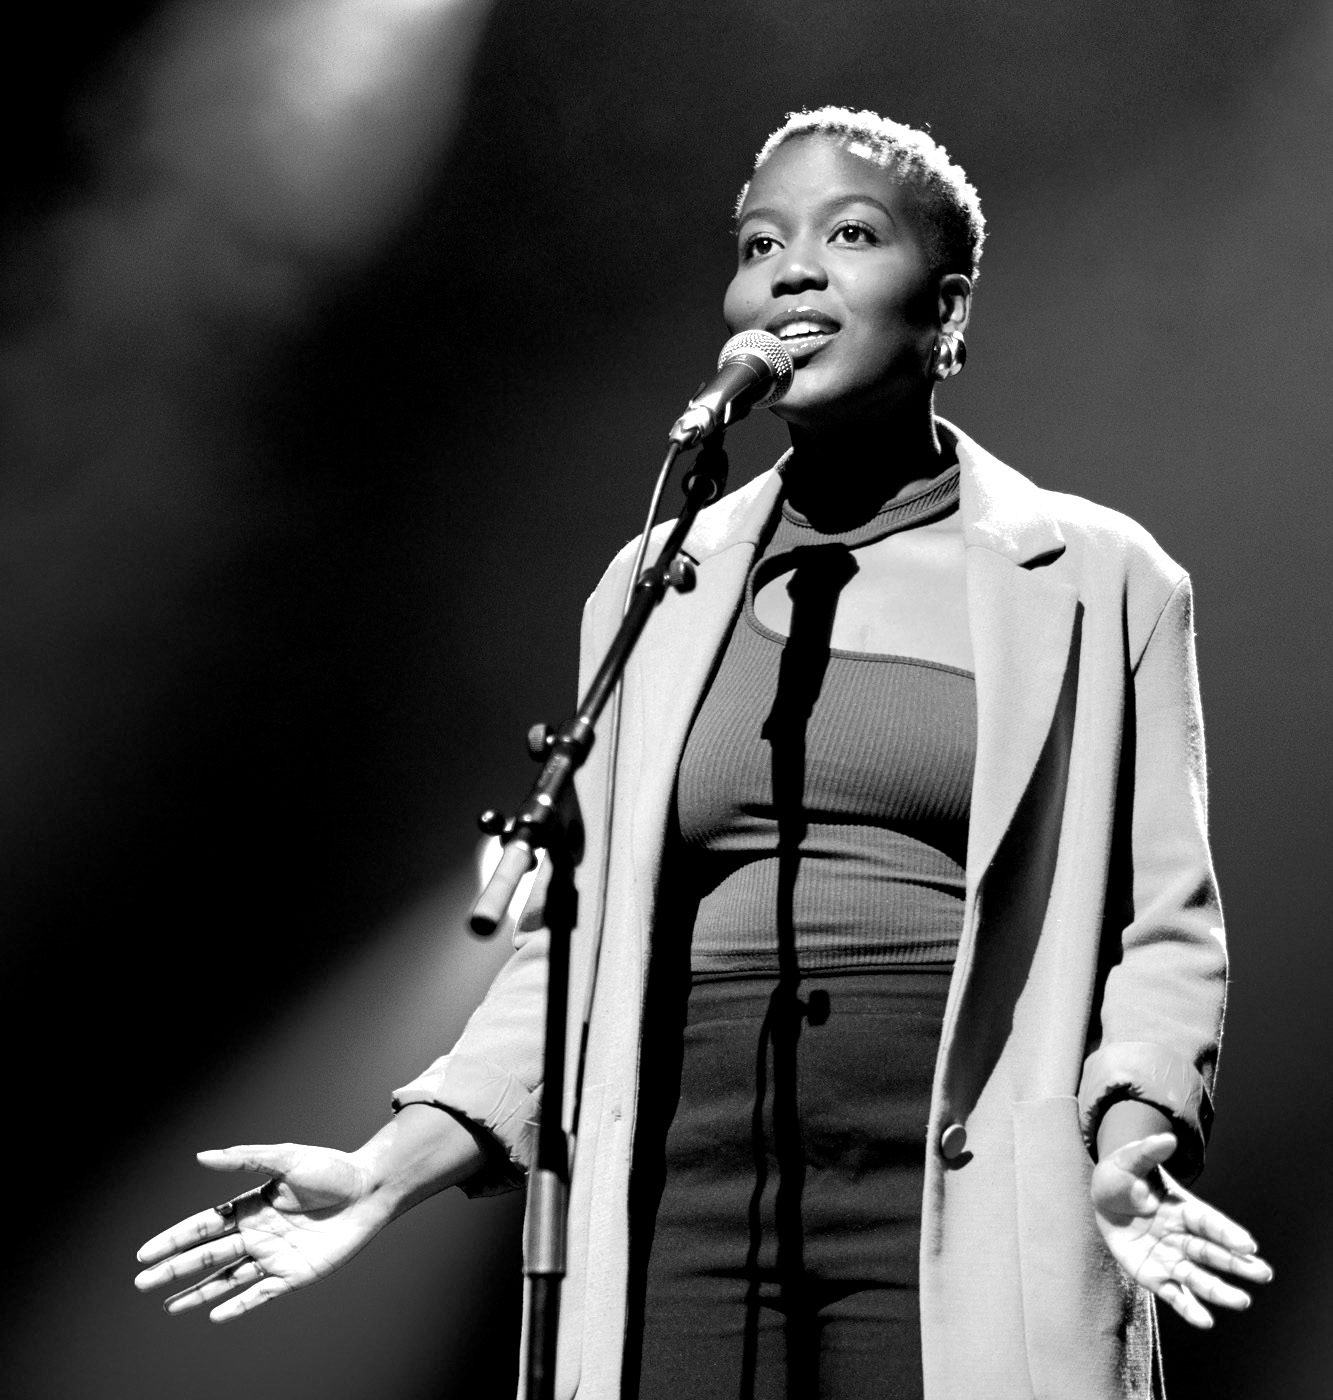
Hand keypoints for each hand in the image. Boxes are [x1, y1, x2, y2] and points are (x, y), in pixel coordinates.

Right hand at [134, 1143, 391, 1321]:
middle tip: (141, 1282)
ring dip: (198, 1293)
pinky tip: (215, 1314)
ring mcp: (275, 1256)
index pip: (204, 1225)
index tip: (144, 1252)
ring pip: (227, 1279)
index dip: (174, 1239)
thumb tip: (201, 1156)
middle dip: (174, 1269)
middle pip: (208, 1254)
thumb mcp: (287, 1157)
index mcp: (253, 1205)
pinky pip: (261, 1295)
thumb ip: (245, 1160)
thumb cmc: (332, 1168)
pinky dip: (238, 1306)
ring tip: (168, 1307)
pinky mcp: (295, 1274)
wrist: (371, 1189)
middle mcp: (259, 1233)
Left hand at [1091, 1131, 1272, 1327]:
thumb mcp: (1130, 1161)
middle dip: (1236, 1263)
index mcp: (1182, 1208)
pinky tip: (1205, 1321)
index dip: (1226, 1231)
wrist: (1103, 1200)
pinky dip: (1189, 1308)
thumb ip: (1148, 1153)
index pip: (1207, 1221)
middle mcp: (1182, 1236)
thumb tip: (1167, 1139)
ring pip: (1198, 1277)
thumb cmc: (1121, 1177)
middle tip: (1262, 1273)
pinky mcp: (1155, 1276)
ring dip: (1219, 1290)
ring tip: (1242, 1302)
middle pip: (1211, 1251)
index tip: (1247, 1243)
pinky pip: (1174, 1294)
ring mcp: (1170, 1258)